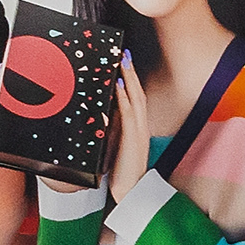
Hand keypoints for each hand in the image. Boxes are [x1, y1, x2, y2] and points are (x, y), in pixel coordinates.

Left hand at [104, 55, 151, 200]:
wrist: (131, 190)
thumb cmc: (122, 171)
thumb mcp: (116, 145)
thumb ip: (113, 129)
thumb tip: (103, 114)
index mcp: (138, 128)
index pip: (136, 98)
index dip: (131, 80)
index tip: (124, 64)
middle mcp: (142, 126)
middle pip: (138, 92)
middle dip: (131, 72)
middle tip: (124, 53)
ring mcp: (139, 131)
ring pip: (135, 98)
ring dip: (128, 78)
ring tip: (122, 61)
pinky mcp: (133, 137)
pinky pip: (128, 112)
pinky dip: (124, 96)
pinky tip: (118, 84)